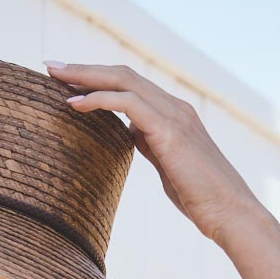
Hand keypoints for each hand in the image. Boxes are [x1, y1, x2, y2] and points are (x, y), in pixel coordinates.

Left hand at [45, 61, 262, 246]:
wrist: (229, 212)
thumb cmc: (199, 197)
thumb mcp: (168, 164)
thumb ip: (151, 145)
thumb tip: (131, 136)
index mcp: (172, 114)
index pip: (129, 85)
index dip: (96, 80)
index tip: (65, 81)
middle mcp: (174, 106)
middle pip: (122, 75)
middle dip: (84, 69)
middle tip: (50, 66)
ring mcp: (173, 115)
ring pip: (123, 81)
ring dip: (86, 76)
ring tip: (54, 77)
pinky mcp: (170, 131)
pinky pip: (129, 103)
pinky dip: (99, 99)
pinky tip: (74, 103)